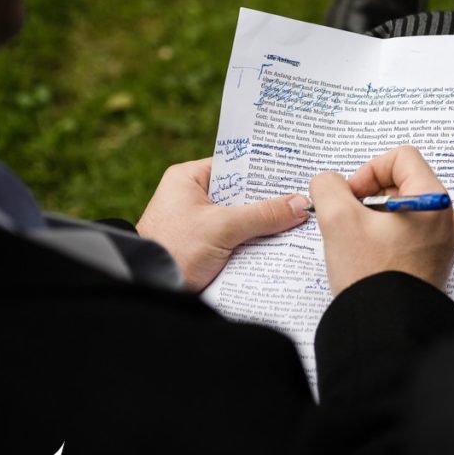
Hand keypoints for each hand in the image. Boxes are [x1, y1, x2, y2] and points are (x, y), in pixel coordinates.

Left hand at [137, 157, 309, 291]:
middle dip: (270, 200)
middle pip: (241, 194)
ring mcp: (198, 223)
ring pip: (241, 218)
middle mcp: (192, 197)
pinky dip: (254, 241)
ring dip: (265, 223)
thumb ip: (263, 214)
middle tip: (304, 197)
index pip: (235, 165)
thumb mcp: (223, 227)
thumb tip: (301, 204)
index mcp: (188, 178)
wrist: (149, 289)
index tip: (294, 171)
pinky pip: (236, 238)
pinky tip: (281, 243)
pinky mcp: (204, 247)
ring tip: (301, 219)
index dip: (264, 169)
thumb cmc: (176, 249)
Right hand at [309, 146, 453, 294]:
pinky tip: (369, 253)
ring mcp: (444, 241)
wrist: (386, 327)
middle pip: (404, 182)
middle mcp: (447, 219)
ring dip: (376, 215)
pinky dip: (386, 234)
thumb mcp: (338, 220)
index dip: (370, 170)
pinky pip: (409, 231)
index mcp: (435, 202)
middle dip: (371, 195)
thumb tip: (330, 182)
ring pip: (404, 208)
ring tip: (358, 239)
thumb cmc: (371, 276)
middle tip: (350, 218)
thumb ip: (329, 187)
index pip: (403, 158)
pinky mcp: (435, 260)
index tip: (352, 196)